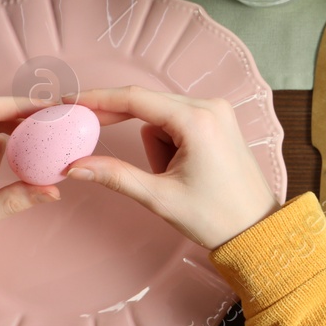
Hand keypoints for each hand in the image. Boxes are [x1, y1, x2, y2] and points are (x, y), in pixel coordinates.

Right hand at [64, 87, 277, 249]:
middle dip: (120, 123)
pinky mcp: (219, 121)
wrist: (256, 227)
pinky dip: (167, 144)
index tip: (69, 100)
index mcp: (198, 120)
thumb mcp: (159, 197)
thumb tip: (74, 166)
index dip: (98, 98)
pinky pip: (177, 122)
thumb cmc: (215, 216)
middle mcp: (211, 106)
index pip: (136, 98)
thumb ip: (115, 175)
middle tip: (83, 130)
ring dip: (154, 146)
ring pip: (161, 117)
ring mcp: (218, 111)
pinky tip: (180, 170)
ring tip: (169, 178)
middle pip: (147, 104)